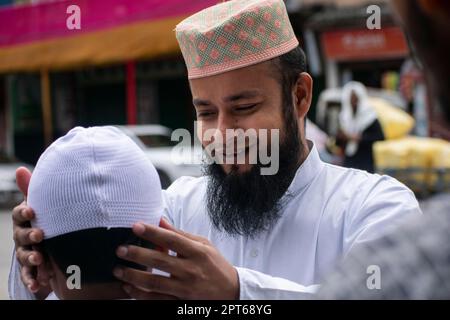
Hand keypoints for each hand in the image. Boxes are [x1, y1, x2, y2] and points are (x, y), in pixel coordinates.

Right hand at [12, 167, 50, 297]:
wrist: (51, 242)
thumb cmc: (46, 218)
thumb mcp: (43, 205)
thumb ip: (32, 190)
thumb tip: (21, 168)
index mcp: (25, 218)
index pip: (19, 213)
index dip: (23, 211)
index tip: (31, 210)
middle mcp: (22, 235)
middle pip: (21, 235)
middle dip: (29, 235)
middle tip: (40, 235)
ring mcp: (25, 252)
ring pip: (24, 255)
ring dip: (31, 257)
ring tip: (40, 259)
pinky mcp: (32, 268)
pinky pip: (29, 275)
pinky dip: (32, 281)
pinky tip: (38, 286)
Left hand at [113, 219, 238, 299]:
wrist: (231, 292)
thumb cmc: (215, 265)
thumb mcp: (204, 245)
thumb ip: (181, 234)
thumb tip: (160, 221)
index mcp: (198, 252)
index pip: (173, 240)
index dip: (153, 232)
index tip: (135, 226)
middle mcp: (192, 270)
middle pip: (161, 261)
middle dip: (138, 255)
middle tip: (121, 250)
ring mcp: (186, 289)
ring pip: (155, 284)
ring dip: (134, 277)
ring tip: (118, 270)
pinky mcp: (181, 303)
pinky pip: (157, 300)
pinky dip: (141, 295)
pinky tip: (128, 288)